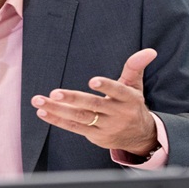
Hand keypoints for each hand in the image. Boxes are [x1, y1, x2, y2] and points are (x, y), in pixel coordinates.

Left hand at [31, 49, 158, 155]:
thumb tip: (150, 51)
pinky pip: (74, 128)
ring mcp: (105, 127)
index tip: (93, 81)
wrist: (139, 136)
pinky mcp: (95, 136)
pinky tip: (43, 112)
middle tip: (55, 93)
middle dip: (73, 100)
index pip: (118, 91)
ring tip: (39, 101)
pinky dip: (57, 120)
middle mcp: (117, 114)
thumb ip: (135, 67)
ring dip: (57, 110)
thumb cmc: (132, 105)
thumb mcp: (135, 86)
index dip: (107, 87)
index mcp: (128, 99)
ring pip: (80, 118)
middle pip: (94, 106)